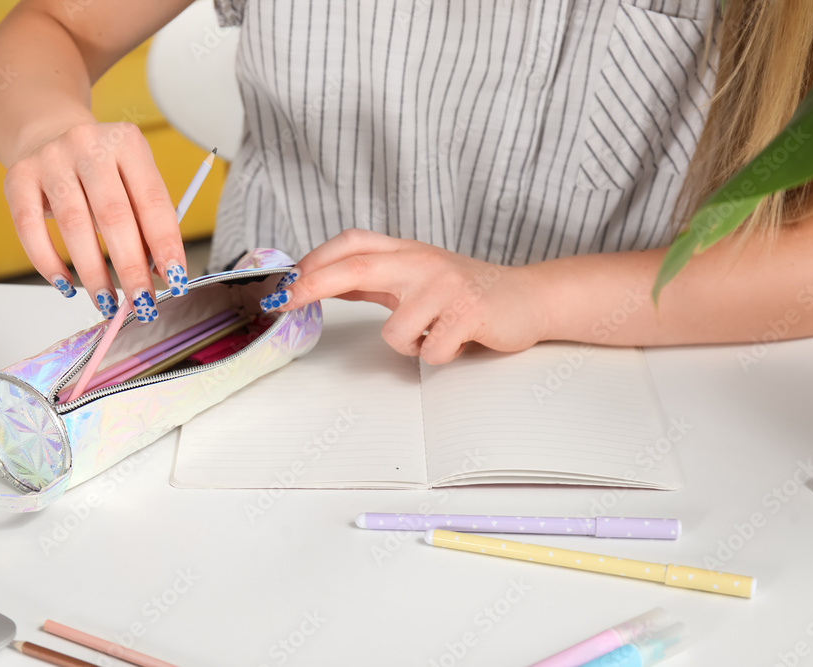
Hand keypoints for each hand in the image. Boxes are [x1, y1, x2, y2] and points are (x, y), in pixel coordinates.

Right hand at [3, 121, 186, 321]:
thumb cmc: (101, 170)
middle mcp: (88, 144)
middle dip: (131, 267)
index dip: (165, 244)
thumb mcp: (132, 182)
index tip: (175, 279)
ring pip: (74, 225)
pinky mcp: (17, 177)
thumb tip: (158, 272)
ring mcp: (50, 158)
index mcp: (128, 143)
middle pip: (113, 215)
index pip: (153, 200)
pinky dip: (48, 262)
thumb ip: (146, 221)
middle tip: (141, 301)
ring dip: (93, 272)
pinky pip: (29, 228)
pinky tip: (65, 284)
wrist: (49, 134)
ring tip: (107, 301)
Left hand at [260, 230, 548, 363]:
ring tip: (435, 333)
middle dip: (314, 284)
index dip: (314, 261)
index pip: (352, 245)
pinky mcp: (468, 312)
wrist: (527, 298)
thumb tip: (318, 279)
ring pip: (395, 332)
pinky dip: (439, 355)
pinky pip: (429, 352)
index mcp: (408, 252)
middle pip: (357, 266)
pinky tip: (457, 340)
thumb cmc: (466, 292)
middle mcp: (423, 262)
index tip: (285, 283)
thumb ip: (371, 278)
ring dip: (410, 344)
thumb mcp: (415, 277)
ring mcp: (446, 286)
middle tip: (286, 300)